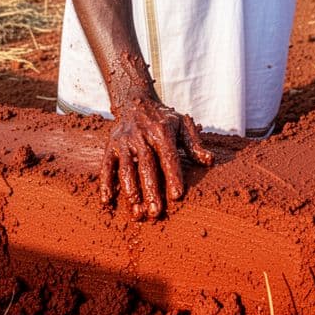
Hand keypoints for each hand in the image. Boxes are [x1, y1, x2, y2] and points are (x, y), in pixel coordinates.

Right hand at [100, 95, 213, 218]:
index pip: (168, 157)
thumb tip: (209, 161)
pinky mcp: (111, 146)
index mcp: (163, 132)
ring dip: (130, 190)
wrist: (135, 101)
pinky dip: (106, 183)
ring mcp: (125, 142)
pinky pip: (107, 166)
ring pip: (126, 168)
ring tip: (136, 210)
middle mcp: (142, 136)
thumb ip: (194, 144)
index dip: (172, 176)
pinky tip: (108, 201)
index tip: (176, 196)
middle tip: (155, 212)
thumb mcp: (182, 124)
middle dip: (151, 190)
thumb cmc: (163, 118)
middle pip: (147, 166)